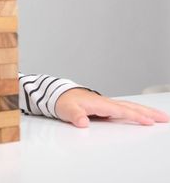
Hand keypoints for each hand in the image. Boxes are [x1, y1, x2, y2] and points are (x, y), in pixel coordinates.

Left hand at [55, 88, 169, 127]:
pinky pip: (124, 108)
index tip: (149, 122)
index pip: (121, 111)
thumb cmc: (63, 102)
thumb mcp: (66, 110)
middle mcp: (105, 102)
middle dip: (148, 112)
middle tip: (165, 118)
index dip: (135, 116)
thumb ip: (75, 116)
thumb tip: (83, 122)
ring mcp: (106, 104)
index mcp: (99, 103)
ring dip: (145, 111)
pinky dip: (136, 111)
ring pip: (129, 107)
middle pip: (131, 107)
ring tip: (159, 117)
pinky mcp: (105, 107)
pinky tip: (142, 115)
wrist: (57, 94)